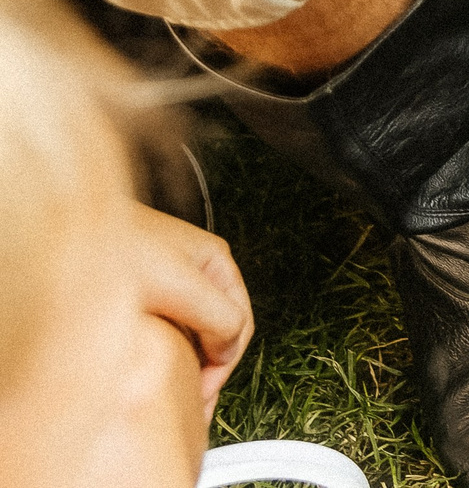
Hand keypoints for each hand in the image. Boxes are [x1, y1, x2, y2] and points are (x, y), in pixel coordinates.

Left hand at [122, 198, 253, 417]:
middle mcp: (193, 271)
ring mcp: (164, 285)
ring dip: (181, 363)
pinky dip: (159, 354)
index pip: (240, 323)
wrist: (54, 239)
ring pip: (188, 335)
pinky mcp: (137, 297)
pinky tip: (143, 368)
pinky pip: (161, 333)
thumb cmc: (110, 252)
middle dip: (204, 368)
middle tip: (185, 402)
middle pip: (214, 331)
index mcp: (214, 260)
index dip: (224, 363)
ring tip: (161, 390)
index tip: (201, 396)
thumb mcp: (179, 284)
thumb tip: (228, 352)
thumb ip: (220, 316)